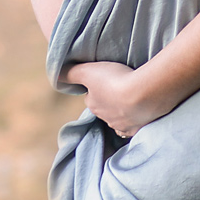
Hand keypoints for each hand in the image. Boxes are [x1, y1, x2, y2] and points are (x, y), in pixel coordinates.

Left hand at [63, 61, 177, 137]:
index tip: (105, 81)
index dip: (96, 89)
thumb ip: (70, 73)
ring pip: (121, 119)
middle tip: (120, 88)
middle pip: (106, 109)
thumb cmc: (114, 81)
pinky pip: (136, 126)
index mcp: (94, 105)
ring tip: (133, 99)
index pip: (91, 98)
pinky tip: (143, 111)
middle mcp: (107, 119)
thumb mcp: (87, 71)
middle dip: (111, 101)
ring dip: (124, 110)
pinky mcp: (141, 128)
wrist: (144, 94)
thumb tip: (55, 76)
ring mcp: (125, 125)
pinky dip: (138, 119)